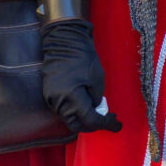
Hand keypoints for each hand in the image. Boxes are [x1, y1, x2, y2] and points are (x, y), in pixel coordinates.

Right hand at [41, 19, 121, 133]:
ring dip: (81, 118)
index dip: (105, 124)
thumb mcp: (97, 79)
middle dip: (91, 125)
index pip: (90, 121)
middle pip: (76, 125)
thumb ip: (95, 99)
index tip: (117, 123)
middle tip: (104, 118)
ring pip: (68, 118)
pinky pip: (61, 108)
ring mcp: (51, 97)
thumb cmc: (82, 57)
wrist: (63, 40)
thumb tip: (94, 109)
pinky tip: (82, 102)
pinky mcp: (48, 92)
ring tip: (94, 109)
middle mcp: (59, 101)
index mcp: (72, 97)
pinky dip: (73, 110)